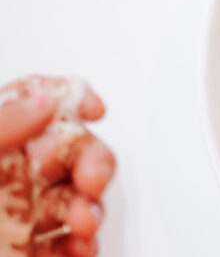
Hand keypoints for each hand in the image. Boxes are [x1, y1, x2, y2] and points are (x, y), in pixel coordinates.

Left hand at [0, 76, 114, 256]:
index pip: (32, 100)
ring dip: (91, 207)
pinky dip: (86, 244)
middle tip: (92, 179)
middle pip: (70, 148)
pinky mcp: (32, 249)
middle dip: (93, 161)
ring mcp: (21, 213)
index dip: (68, 97)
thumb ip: (2, 127)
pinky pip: (74, 240)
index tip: (93, 109)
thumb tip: (44, 101)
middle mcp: (8, 175)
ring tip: (81, 224)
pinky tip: (79, 246)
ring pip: (79, 196)